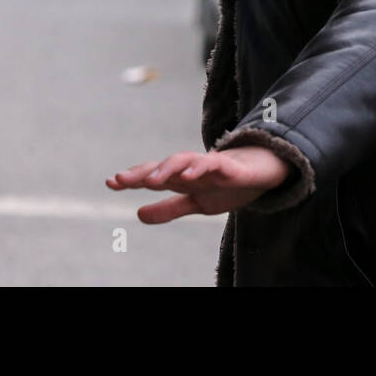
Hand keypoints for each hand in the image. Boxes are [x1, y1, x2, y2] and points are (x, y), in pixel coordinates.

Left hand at [107, 146, 291, 223]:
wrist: (266, 172)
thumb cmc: (228, 184)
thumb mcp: (197, 203)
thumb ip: (168, 209)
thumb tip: (137, 214)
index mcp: (182, 177)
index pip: (154, 175)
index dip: (133, 178)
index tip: (110, 183)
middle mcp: (192, 168)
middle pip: (163, 166)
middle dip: (142, 172)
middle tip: (120, 180)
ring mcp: (210, 164)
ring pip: (185, 160)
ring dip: (166, 168)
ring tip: (150, 181)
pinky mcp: (231, 166)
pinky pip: (213, 163)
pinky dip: (200, 167)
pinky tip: (188, 175)